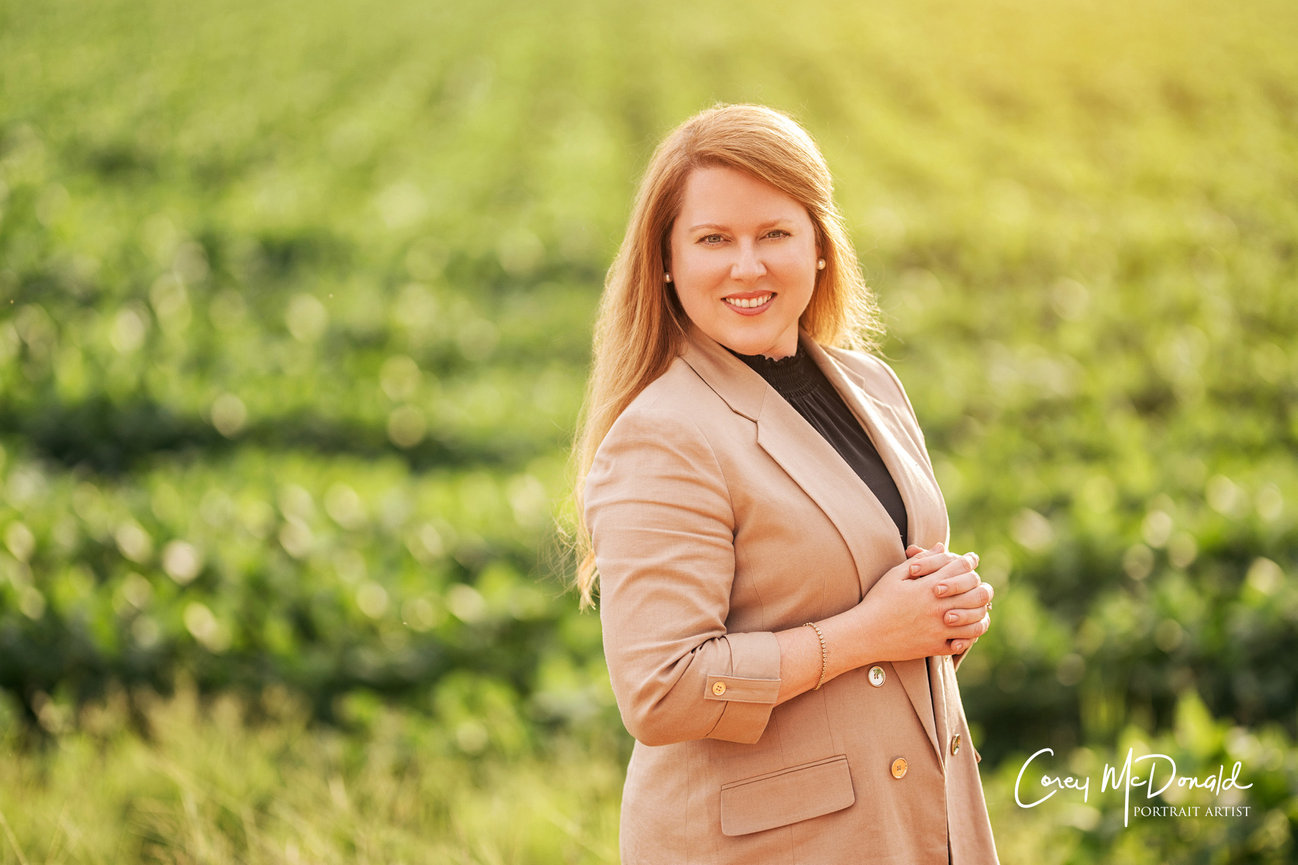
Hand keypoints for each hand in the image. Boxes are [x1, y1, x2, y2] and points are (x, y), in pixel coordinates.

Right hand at [842, 544, 991, 662]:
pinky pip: (963, 643)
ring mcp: (939, 629)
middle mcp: (938, 607)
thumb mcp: (895, 575)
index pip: (961, 568)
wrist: (866, 633)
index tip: (971, 560)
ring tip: (977, 608)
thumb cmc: (878, 601)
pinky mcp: (936, 647)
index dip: (969, 561)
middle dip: (980, 585)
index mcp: (928, 586)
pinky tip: (965, 630)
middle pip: (976, 593)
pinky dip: (968, 637)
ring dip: (979, 612)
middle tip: (978, 585)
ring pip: (975, 620)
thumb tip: (941, 546)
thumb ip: (921, 560)